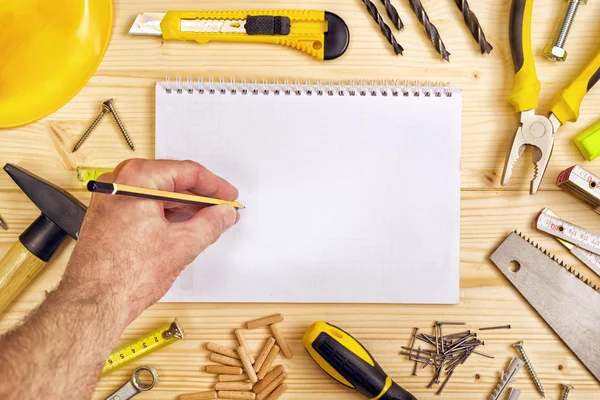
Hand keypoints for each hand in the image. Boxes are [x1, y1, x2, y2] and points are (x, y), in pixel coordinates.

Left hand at [61, 159, 239, 322]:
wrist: (93, 303)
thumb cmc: (124, 275)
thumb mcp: (182, 245)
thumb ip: (210, 224)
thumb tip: (224, 214)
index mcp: (137, 179)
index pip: (187, 172)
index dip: (215, 186)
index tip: (229, 197)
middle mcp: (119, 183)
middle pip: (172, 181)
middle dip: (201, 197)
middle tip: (222, 209)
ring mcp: (111, 201)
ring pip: (158, 195)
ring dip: (185, 208)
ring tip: (208, 222)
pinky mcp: (109, 218)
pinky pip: (145, 208)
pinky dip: (167, 216)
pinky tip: (184, 229)